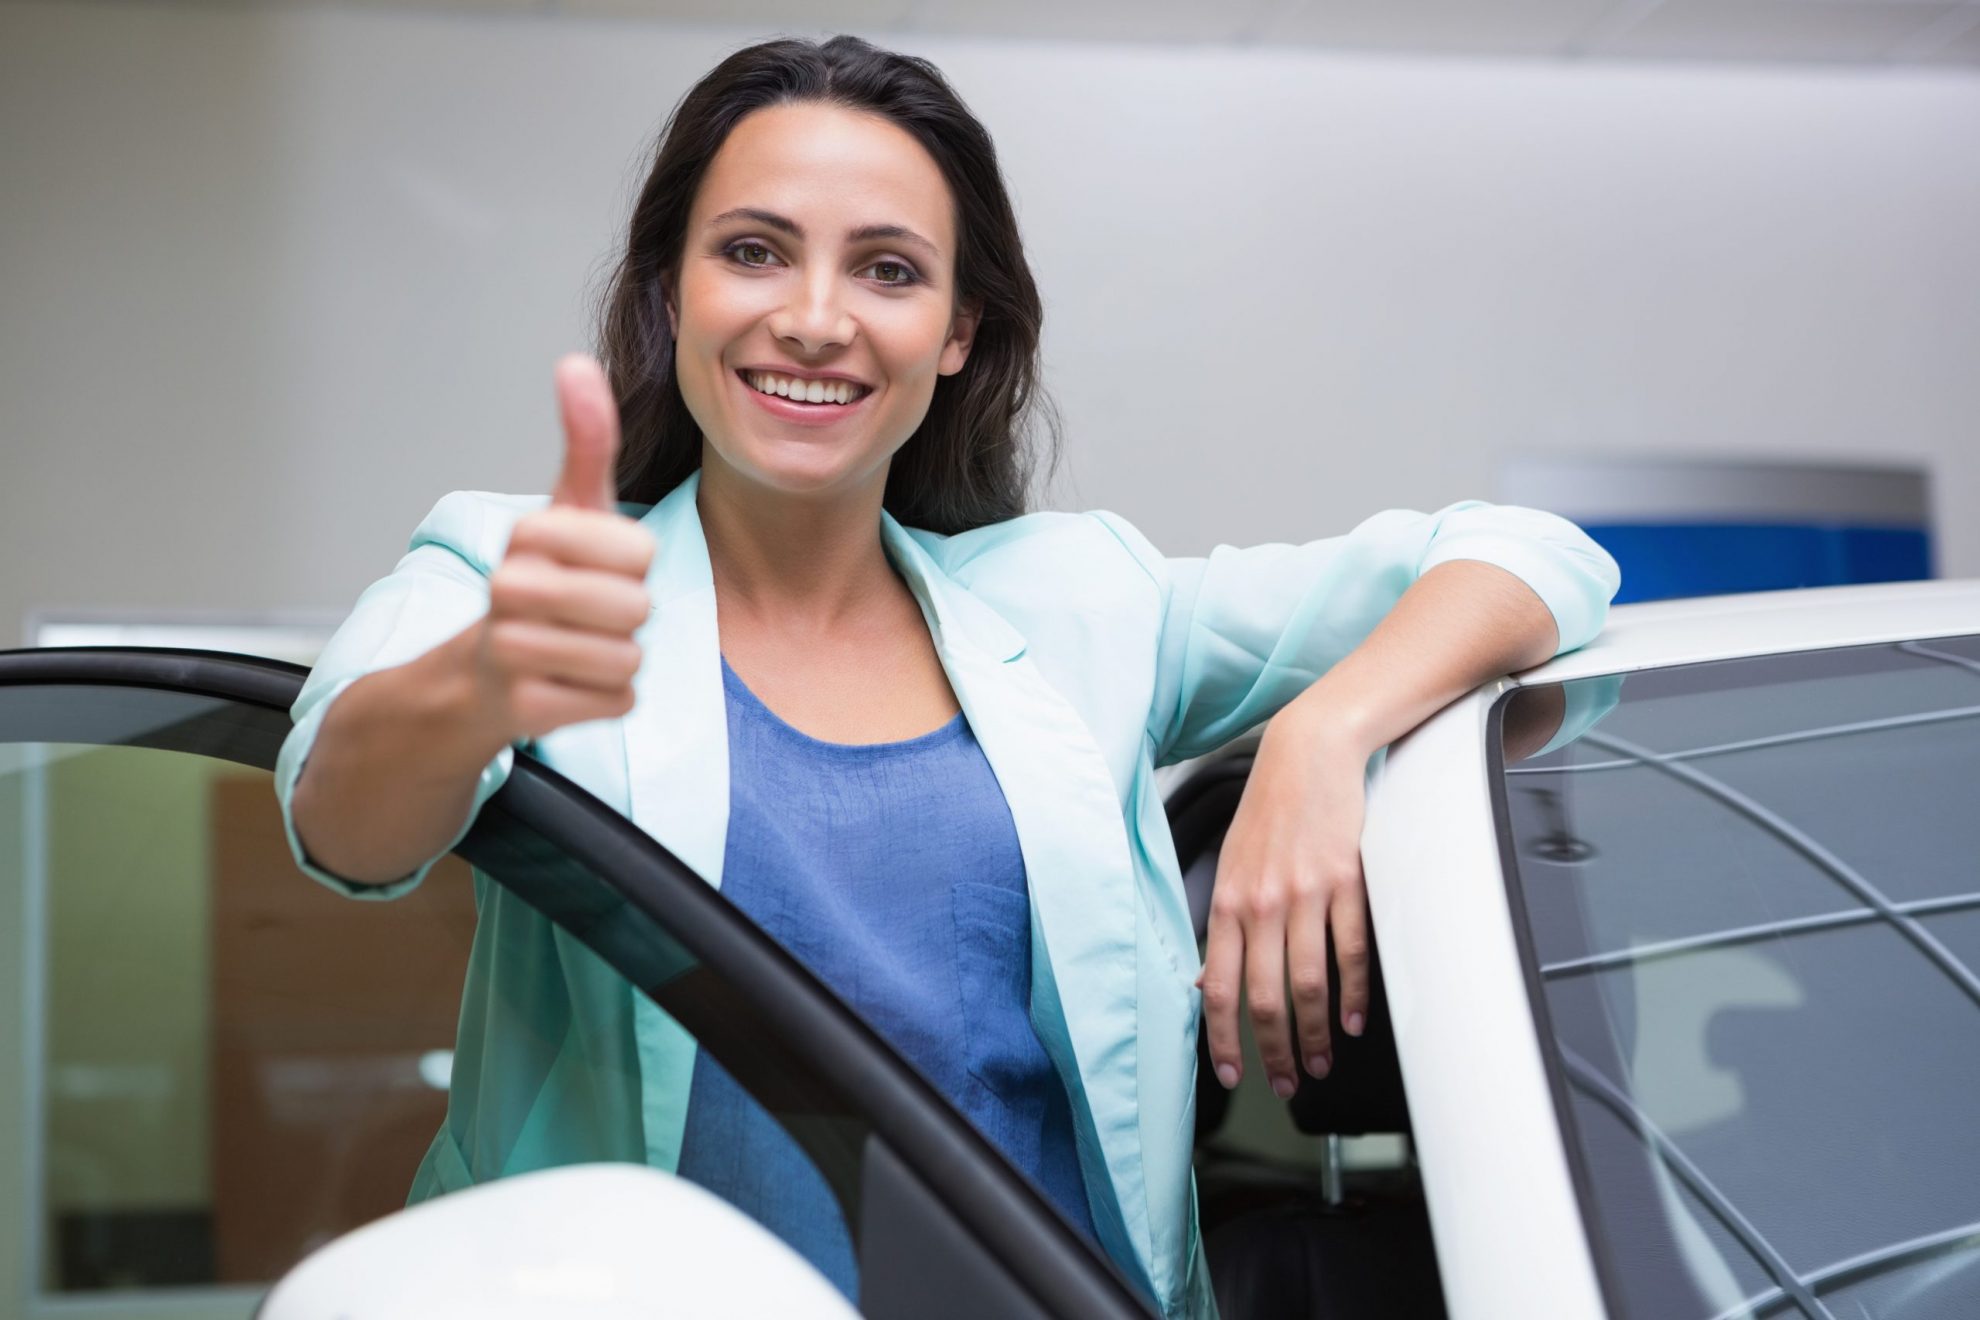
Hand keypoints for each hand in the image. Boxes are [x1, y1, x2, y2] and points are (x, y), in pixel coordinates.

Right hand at [472, 354, 655, 741]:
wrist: (479, 674)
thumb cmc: (542, 583)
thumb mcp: (569, 510)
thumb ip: (584, 441)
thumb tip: (577, 363)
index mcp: (529, 535)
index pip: (639, 552)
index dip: (634, 565)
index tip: (598, 565)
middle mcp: (510, 588)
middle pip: (637, 608)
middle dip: (627, 616)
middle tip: (589, 615)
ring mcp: (512, 652)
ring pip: (628, 659)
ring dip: (618, 660)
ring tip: (577, 648)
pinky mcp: (525, 710)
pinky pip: (616, 703)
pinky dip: (605, 699)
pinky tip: (568, 686)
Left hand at [1197, 704, 1373, 1098]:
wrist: (1309, 753)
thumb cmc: (1270, 809)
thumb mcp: (1231, 864)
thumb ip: (1224, 925)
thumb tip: (1211, 981)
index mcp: (1227, 902)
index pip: (1219, 989)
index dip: (1223, 1040)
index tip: (1231, 1075)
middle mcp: (1261, 903)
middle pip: (1265, 998)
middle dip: (1275, 1053)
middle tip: (1288, 1083)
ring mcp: (1304, 895)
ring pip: (1308, 985)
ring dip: (1316, 1035)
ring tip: (1322, 1061)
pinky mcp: (1346, 883)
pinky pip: (1350, 953)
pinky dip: (1353, 995)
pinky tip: (1355, 1019)